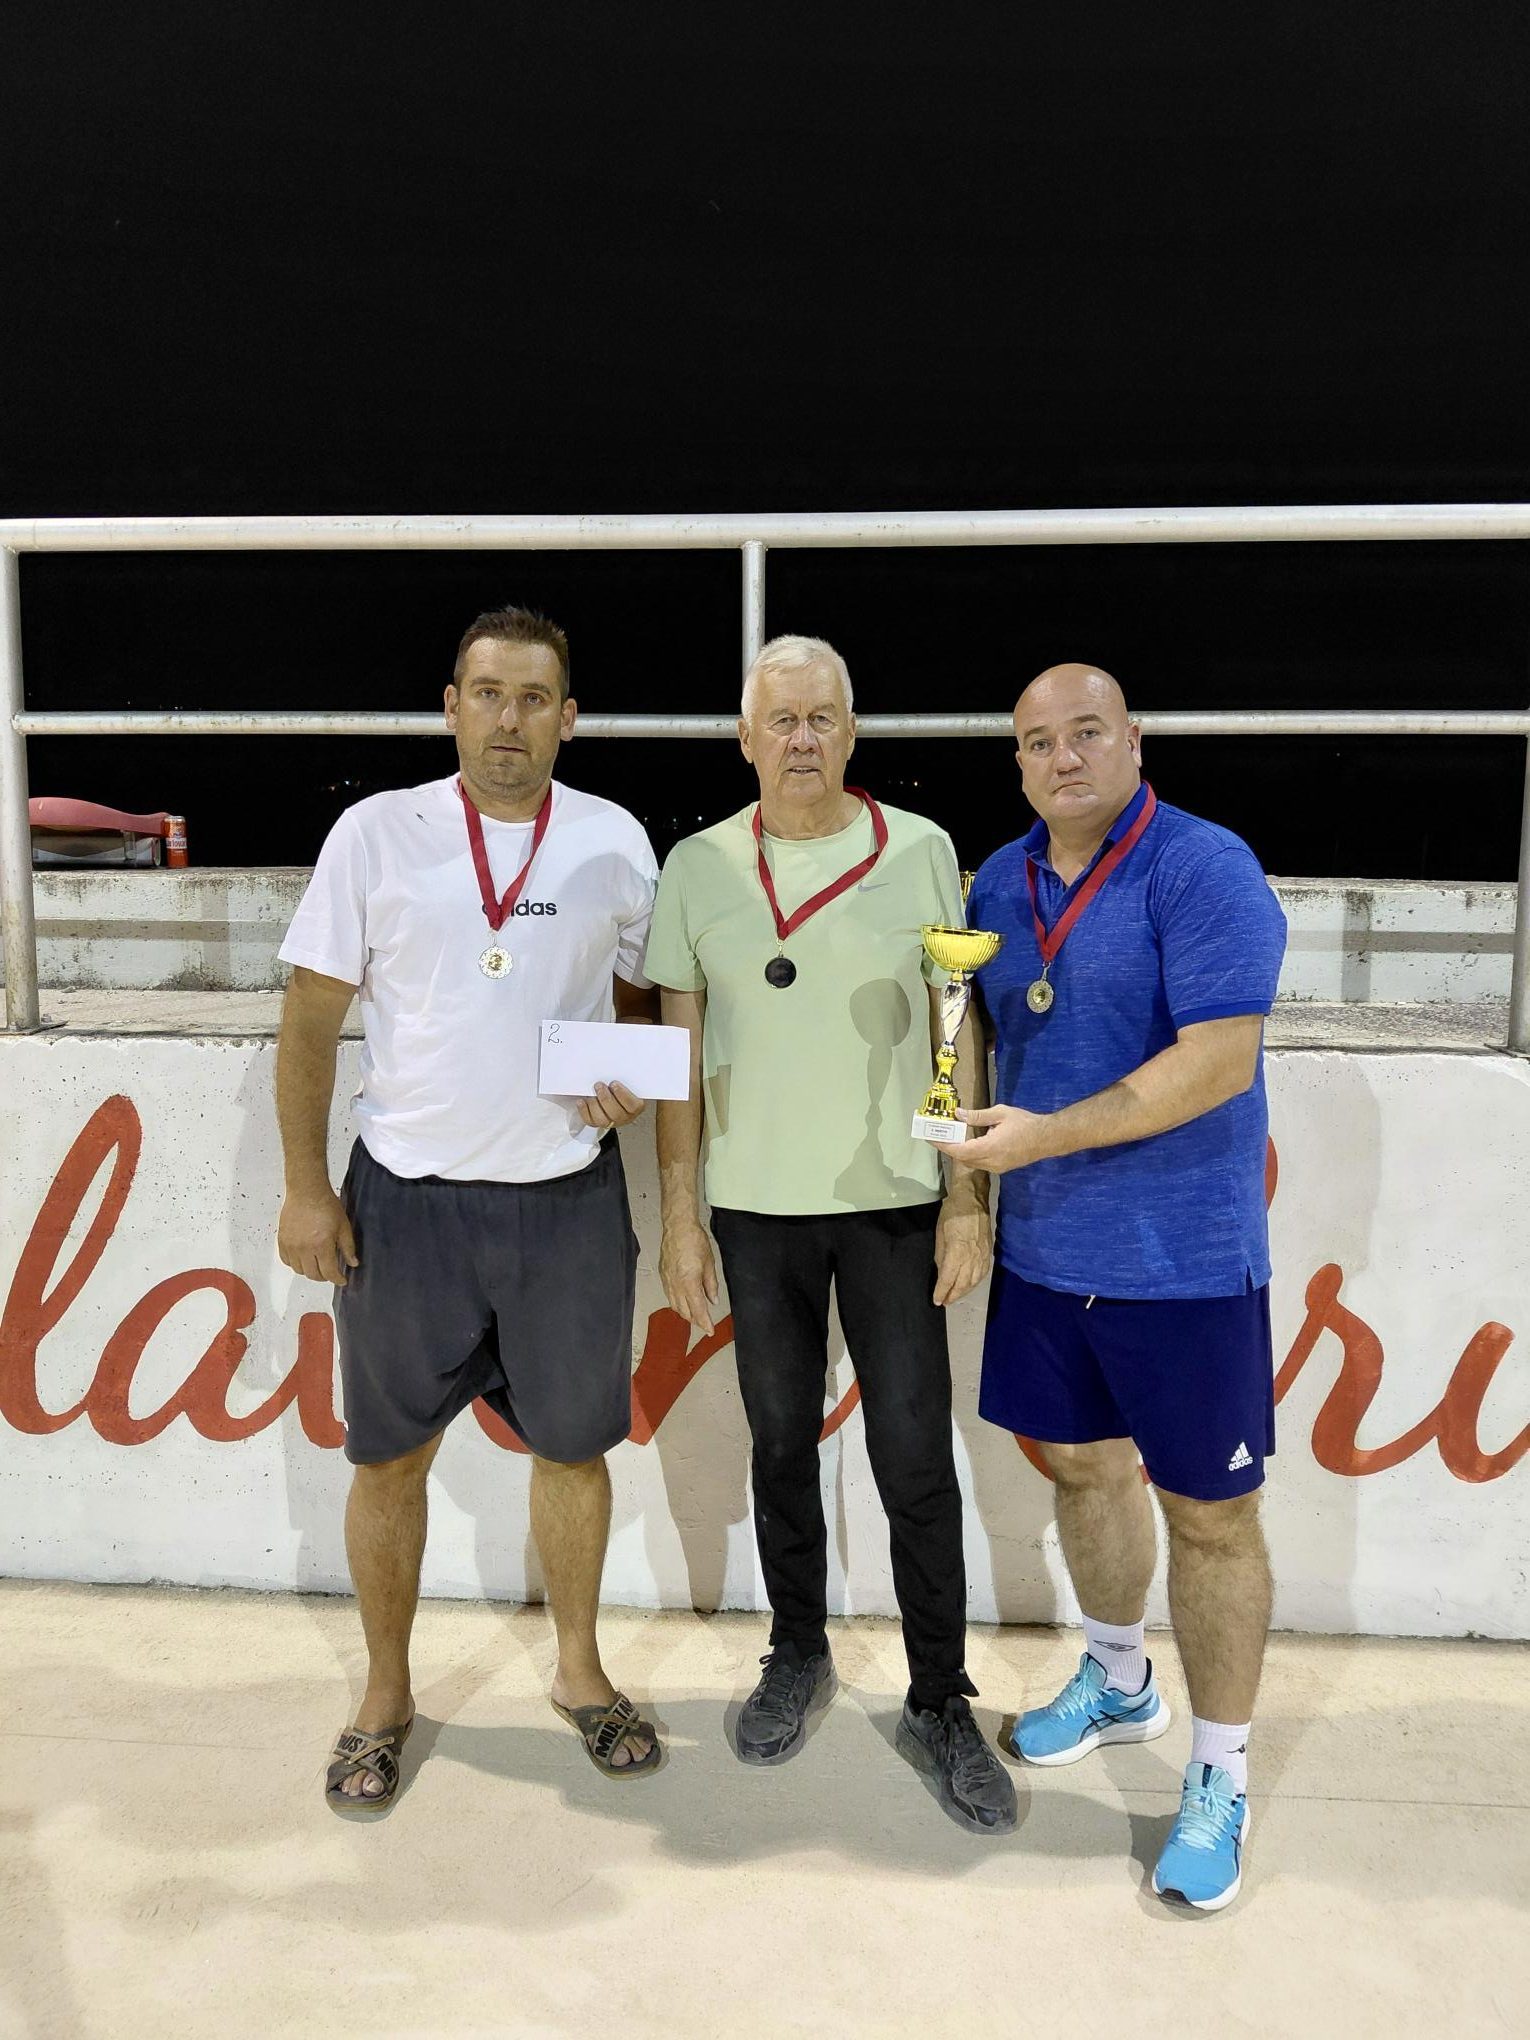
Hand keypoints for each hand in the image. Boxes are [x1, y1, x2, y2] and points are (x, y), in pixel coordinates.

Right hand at [278, 1185, 358, 1286]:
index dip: (337, 1279)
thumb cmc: (326, 1205)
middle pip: (313, 1275)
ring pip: (299, 1270)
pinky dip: (295, 1263)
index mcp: (321, 1245)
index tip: (341, 1280)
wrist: (307, 1191)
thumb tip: (353, 1263)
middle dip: (324, 1277)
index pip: (329, 1272)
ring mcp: (291, 1245)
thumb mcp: (344, 1226)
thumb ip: (348, 1247)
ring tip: (317, 1264)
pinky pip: (286, 1260)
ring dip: (309, 1270)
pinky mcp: (282, 1240)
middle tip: (330, 1272)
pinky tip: (303, 1258)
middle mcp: (304, 1248)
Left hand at [578, 1081, 646, 1129]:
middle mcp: (624, 1117)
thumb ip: (624, 1079)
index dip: (623, 1095)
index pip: (633, 1106)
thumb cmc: (620, 1087)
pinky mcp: (597, 1123)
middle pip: (616, 1114)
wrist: (612, 1094)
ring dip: (594, 1105)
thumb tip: (614, 1070)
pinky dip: (584, 1111)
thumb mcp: (627, 1082)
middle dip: (605, 1098)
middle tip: (599, 1085)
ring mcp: (610, 1121)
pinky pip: (590, 1121)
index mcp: (635, 1106)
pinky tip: (581, 1101)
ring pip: (603, 1120)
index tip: (614, 1083)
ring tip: (591, 1093)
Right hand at [660, 1218, 718, 1333]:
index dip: (704, 1323)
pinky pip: (669, 1296)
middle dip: (695, 1320)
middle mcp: (676, 1285)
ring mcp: (667, 1281)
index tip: (710, 1331)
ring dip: (685, 1313)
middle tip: (704, 1323)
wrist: (678, 1227)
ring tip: (695, 1315)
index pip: (698, 1310)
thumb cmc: (694, 1241)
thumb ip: (711, 1285)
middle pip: (685, 1312)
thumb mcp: (709, 1264)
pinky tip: (683, 1301)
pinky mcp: (663, 1276)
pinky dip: (677, 1303)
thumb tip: (713, 1299)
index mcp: (689, 1283)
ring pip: (675, 1306)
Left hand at [933, 1201, 990, 1306]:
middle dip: (953, 1295)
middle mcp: (971, 1258)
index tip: (937, 1300)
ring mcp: (982, 1256)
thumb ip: (941, 1256)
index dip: (942, 1292)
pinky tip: (970, 1285)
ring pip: (974, 1282)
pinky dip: (975, 1283)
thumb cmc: (951, 1214)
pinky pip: (983, 1274)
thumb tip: (942, 1272)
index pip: (948, 1279)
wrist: (972, 1200)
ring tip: (955, 1296)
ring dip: (964, 1292)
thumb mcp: (939, 1234)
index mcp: (956, 1253)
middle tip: (945, 1302)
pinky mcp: (989, 1253)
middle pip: (962, 1284)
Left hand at [937, 1103, 1049, 1175]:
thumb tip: (958, 1114)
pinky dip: (970, 1154)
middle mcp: (990, 1162)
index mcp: (989, 1148)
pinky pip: (980, 1163)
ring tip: (950, 1136)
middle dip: (948, 1147)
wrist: (1047, 1138)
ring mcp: (996, 1167)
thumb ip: (977, 1116)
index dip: (942, 1145)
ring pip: (970, 1162)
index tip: (930, 1137)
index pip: (959, 1150)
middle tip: (938, 1134)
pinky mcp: (1001, 1168)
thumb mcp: (1000, 1113)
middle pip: (962, 1158)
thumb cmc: (1025, 1123)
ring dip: (959, 1151)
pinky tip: (968, 1142)